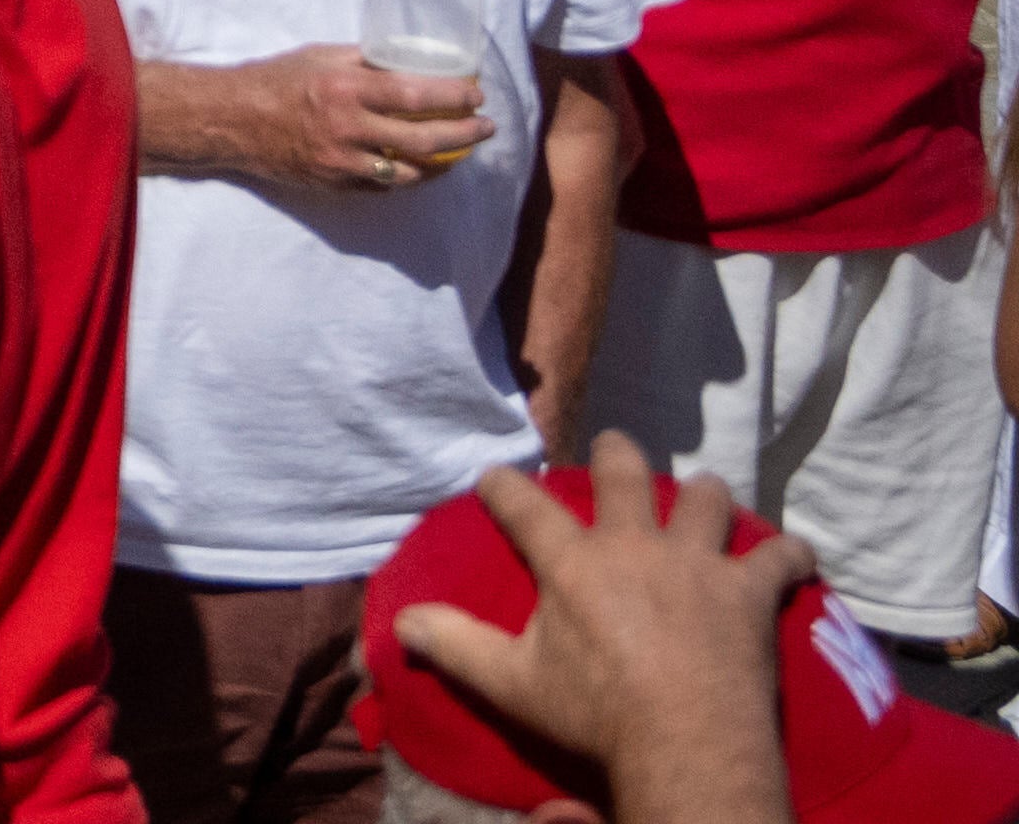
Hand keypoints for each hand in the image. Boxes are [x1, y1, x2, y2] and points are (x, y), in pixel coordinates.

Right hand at [185, 43, 496, 200]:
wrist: (230, 120)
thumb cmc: (275, 79)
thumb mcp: (319, 56)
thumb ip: (363, 61)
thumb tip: (406, 61)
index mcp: (346, 88)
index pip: (415, 93)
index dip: (454, 96)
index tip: (477, 95)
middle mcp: (349, 128)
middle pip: (424, 139)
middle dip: (465, 135)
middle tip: (485, 128)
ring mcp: (343, 162)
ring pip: (411, 172)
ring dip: (444, 163)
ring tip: (460, 152)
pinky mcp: (336, 185)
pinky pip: (385, 187)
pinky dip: (407, 177)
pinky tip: (419, 167)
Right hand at [392, 446, 802, 801]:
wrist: (688, 745)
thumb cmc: (596, 714)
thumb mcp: (511, 683)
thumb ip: (455, 645)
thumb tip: (400, 623)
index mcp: (570, 560)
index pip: (521, 500)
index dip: (502, 484)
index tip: (495, 480)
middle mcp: (633, 544)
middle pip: (624, 471)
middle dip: (616, 453)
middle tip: (614, 449)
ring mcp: (697, 563)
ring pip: (706, 499)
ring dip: (704, 494)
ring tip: (704, 495)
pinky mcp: (749, 592)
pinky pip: (780, 557)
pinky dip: (790, 553)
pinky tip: (795, 553)